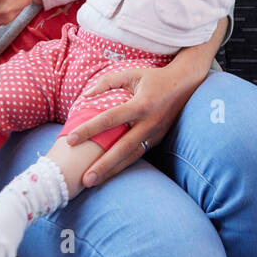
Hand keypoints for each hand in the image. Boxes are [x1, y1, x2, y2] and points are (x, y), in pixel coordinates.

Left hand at [63, 60, 206, 187]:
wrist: (187, 84)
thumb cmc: (155, 78)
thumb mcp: (132, 73)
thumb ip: (108, 82)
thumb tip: (85, 96)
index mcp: (141, 104)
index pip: (110, 119)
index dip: (89, 129)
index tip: (70, 139)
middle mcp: (149, 122)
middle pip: (122, 148)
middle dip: (103, 165)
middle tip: (85, 179)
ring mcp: (155, 134)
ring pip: (131, 157)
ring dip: (112, 171)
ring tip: (93, 182)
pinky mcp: (158, 140)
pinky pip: (138, 155)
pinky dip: (123, 165)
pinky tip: (109, 173)